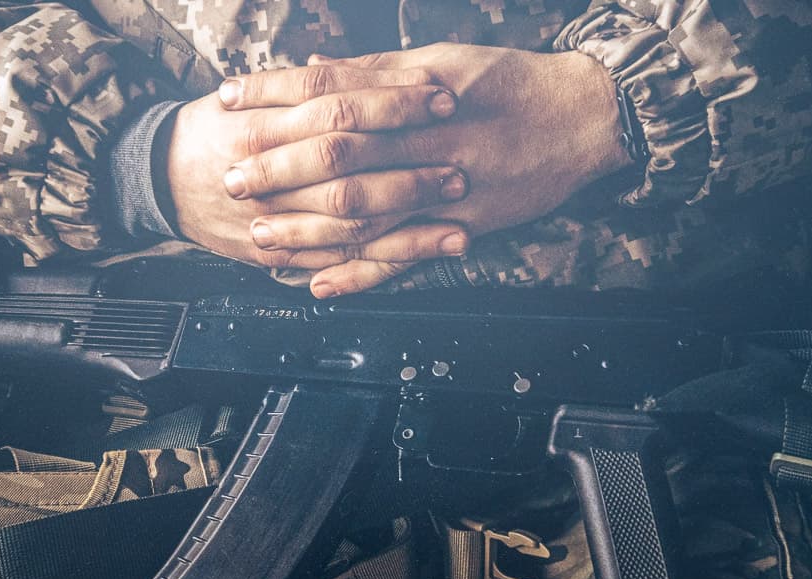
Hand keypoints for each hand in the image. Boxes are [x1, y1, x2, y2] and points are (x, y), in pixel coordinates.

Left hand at [220, 44, 632, 295]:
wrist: (582, 118)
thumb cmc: (510, 83)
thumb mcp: (444, 61)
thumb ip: (374, 71)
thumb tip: (312, 68)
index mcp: (416, 91)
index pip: (330, 91)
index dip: (274, 95)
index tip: (229, 101)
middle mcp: (427, 140)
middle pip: (339, 157)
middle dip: (278, 170)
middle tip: (230, 180)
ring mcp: (445, 189)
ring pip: (365, 215)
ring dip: (307, 230)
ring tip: (260, 240)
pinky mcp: (463, 225)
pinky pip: (404, 257)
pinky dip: (361, 274)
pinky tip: (320, 284)